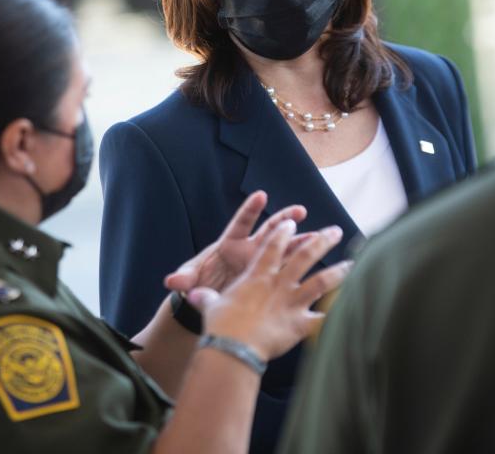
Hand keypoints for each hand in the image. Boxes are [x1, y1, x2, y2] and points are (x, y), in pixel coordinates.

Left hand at [164, 191, 311, 293]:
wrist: (209, 301)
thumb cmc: (199, 284)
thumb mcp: (191, 280)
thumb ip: (184, 278)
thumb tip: (172, 281)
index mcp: (230, 244)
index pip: (241, 223)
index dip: (250, 210)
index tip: (261, 195)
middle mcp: (250, 249)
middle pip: (270, 230)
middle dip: (285, 219)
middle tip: (300, 210)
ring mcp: (262, 262)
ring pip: (285, 247)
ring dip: (302, 241)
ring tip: (321, 235)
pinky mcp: (270, 277)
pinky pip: (290, 268)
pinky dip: (304, 265)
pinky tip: (322, 262)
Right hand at [188, 220, 352, 361]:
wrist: (233, 347)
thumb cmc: (220, 324)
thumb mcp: (211, 306)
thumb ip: (205, 297)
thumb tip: (188, 293)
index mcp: (257, 274)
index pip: (272, 245)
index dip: (283, 231)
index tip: (293, 222)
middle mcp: (278, 283)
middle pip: (304, 255)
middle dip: (321, 240)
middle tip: (336, 231)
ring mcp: (291, 301)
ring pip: (321, 281)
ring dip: (339, 271)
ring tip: (354, 264)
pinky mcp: (300, 324)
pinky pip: (324, 318)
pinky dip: (337, 314)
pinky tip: (353, 308)